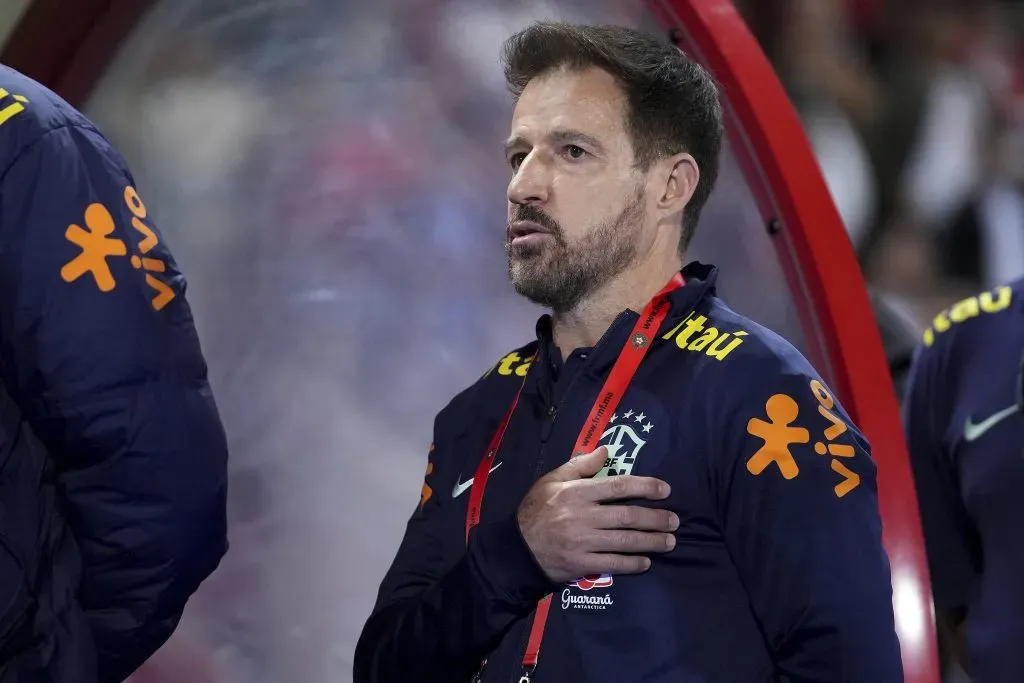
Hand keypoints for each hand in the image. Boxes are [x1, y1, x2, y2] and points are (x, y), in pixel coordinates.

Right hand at [516, 447, 678, 583]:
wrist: (517, 547)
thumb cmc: (536, 509)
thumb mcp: (552, 479)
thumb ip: (580, 464)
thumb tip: (606, 451)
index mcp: (577, 492)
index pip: (618, 486)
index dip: (645, 487)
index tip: (665, 490)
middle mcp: (583, 516)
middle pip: (628, 516)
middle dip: (656, 519)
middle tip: (675, 521)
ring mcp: (583, 542)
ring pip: (625, 541)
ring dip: (651, 542)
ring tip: (670, 541)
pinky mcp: (581, 564)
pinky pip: (613, 564)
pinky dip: (632, 563)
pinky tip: (646, 562)